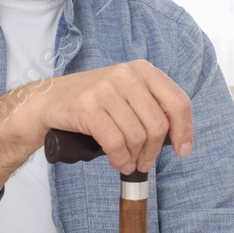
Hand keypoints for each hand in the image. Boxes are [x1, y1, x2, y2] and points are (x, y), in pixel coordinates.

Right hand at [25, 60, 193, 174]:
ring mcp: (105, 89)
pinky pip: (115, 142)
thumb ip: (151, 107)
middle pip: (157, 124)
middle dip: (153, 151)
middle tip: (144, 162)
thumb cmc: (93, 102)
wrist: (49, 101)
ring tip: (128, 163)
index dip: (184, 130)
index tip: (183, 150)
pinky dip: (119, 158)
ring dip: (135, 157)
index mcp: (142, 70)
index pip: (177, 101)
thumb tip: (177, 138)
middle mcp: (126, 75)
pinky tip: (118, 162)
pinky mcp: (87, 107)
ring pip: (136, 136)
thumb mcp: (127, 93)